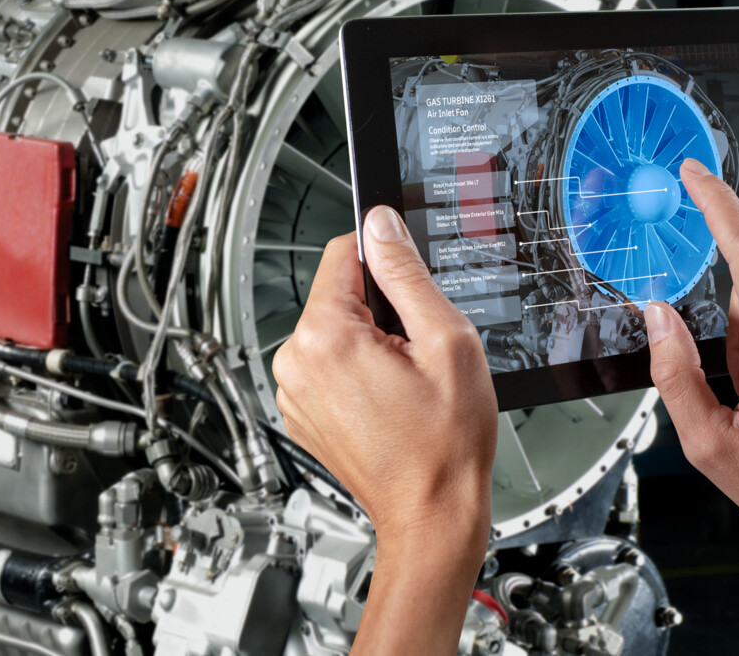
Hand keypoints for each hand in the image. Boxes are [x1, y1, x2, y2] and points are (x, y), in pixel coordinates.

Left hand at [273, 205, 496, 655]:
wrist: (431, 513)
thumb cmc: (444, 445)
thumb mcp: (445, 340)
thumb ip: (407, 273)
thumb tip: (381, 224)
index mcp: (324, 337)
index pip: (343, 252)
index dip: (385, 260)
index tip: (410, 285)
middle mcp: (295, 361)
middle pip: (337, 293)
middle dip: (380, 309)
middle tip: (417, 351)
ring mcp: (293, 390)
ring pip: (334, 329)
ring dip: (370, 342)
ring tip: (405, 382)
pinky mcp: (302, 410)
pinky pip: (329, 364)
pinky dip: (358, 370)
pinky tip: (389, 399)